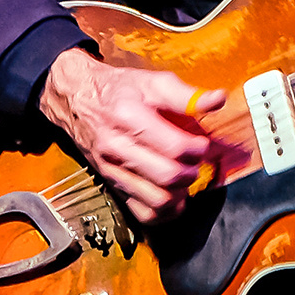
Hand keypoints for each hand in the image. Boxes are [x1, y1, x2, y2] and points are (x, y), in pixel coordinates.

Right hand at [39, 48, 224, 223]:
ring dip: (180, 194)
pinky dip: (164, 211)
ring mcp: (113, 169)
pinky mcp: (112, 184)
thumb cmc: (118, 90)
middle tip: (196, 162)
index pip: (174, 147)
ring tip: (185, 178)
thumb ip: (187, 95)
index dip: (198, 149)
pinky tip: (172, 195)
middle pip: (167, 176)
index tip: (202, 144)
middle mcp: (118, 147)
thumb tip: (218, 99)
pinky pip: (142, 213)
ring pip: (157, 200)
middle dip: (192, 172)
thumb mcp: (153, 81)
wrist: (77, 99)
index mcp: (130, 117)